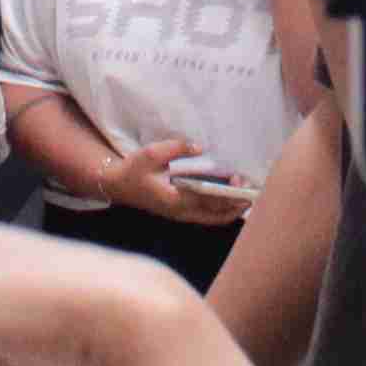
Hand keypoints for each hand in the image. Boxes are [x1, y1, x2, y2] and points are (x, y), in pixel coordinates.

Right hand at [99, 138, 247, 226]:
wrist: (116, 185)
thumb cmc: (133, 169)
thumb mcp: (152, 153)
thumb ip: (176, 148)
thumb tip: (199, 147)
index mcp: (174, 199)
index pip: (208, 200)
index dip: (227, 193)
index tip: (240, 182)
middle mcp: (180, 212)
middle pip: (216, 216)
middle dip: (235, 204)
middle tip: (249, 189)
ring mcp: (181, 216)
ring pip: (213, 219)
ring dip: (230, 208)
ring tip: (244, 193)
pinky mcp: (180, 213)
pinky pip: (207, 216)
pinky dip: (221, 210)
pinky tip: (229, 198)